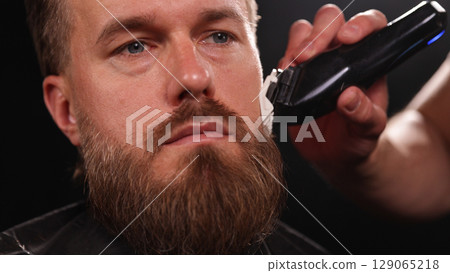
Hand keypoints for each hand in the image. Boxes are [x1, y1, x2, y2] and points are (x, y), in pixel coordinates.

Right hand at [279, 5, 388, 177]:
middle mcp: (339, 57)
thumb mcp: (369, 130)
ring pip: (304, 31)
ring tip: (295, 65)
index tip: (348, 38)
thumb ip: (364, 114)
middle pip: (331, 20)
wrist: (333, 156)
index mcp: (365, 63)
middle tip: (310, 55)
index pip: (370, 27)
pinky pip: (284, 58)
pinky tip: (285, 76)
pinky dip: (281, 63)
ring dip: (298, 42)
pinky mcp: (293, 77)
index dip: (359, 24)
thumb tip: (349, 97)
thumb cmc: (356, 140)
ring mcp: (314, 65)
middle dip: (319, 32)